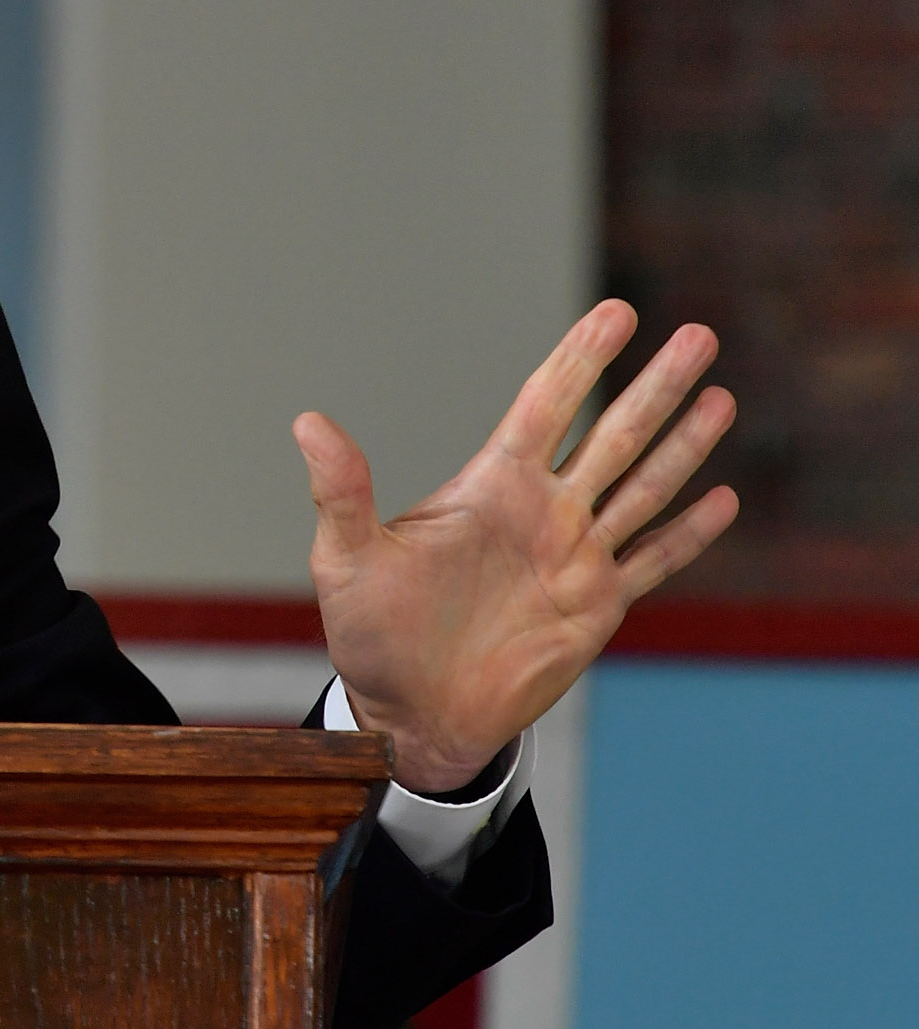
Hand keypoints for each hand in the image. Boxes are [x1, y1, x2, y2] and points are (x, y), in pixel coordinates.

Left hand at [297, 301, 737, 790]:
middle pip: (612, 433)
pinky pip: (653, 561)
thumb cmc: (371, 634)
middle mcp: (540, 510)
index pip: (546, 405)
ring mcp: (574, 556)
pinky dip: (688, 533)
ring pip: (643, 486)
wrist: (409, 715)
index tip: (618, 312)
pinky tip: (721, 498)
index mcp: (489, 486)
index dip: (580, 358)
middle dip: (654, 385)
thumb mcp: (346, 559)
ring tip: (720, 396)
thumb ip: (340, 490)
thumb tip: (307, 421)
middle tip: (697, 334)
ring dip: (684, 443)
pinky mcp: (596, 607)